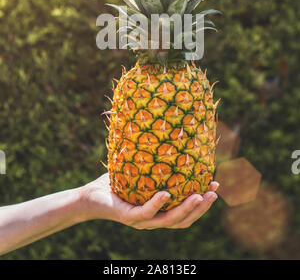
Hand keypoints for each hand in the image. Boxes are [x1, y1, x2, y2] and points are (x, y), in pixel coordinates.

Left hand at [79, 173, 218, 229]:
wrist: (90, 196)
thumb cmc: (117, 183)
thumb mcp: (141, 174)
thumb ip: (157, 165)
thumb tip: (175, 138)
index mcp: (159, 213)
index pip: (185, 213)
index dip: (202, 204)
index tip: (216, 186)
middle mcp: (152, 220)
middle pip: (182, 220)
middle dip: (201, 208)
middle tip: (214, 192)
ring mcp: (140, 220)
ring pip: (168, 220)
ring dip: (187, 209)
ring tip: (199, 195)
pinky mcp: (127, 216)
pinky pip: (145, 212)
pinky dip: (157, 204)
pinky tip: (166, 194)